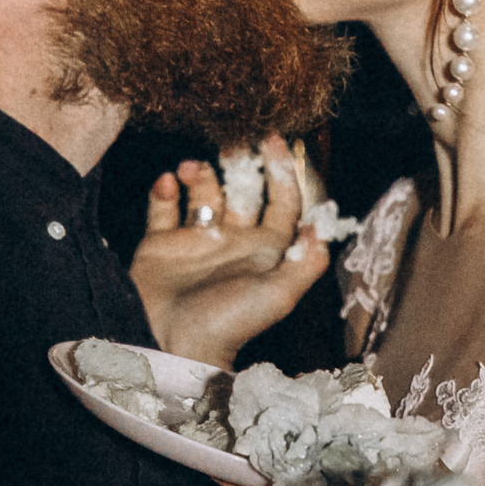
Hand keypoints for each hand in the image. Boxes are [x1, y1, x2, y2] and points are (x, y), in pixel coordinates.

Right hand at [133, 135, 329, 369]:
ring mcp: (196, 242)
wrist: (171, 345)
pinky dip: (164, 191)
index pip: (282, 202)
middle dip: (240, 164)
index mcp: (264, 251)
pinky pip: (162, 208)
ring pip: (203, 193)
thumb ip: (305, 261)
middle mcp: (232, 242)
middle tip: (233, 139)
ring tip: (191, 169)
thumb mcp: (279, 295)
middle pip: (243, 191)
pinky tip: (168, 183)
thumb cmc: (229, 323)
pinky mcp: (160, 245)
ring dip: (201, 174)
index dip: (282, 172)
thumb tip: (324, 227)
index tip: (275, 140)